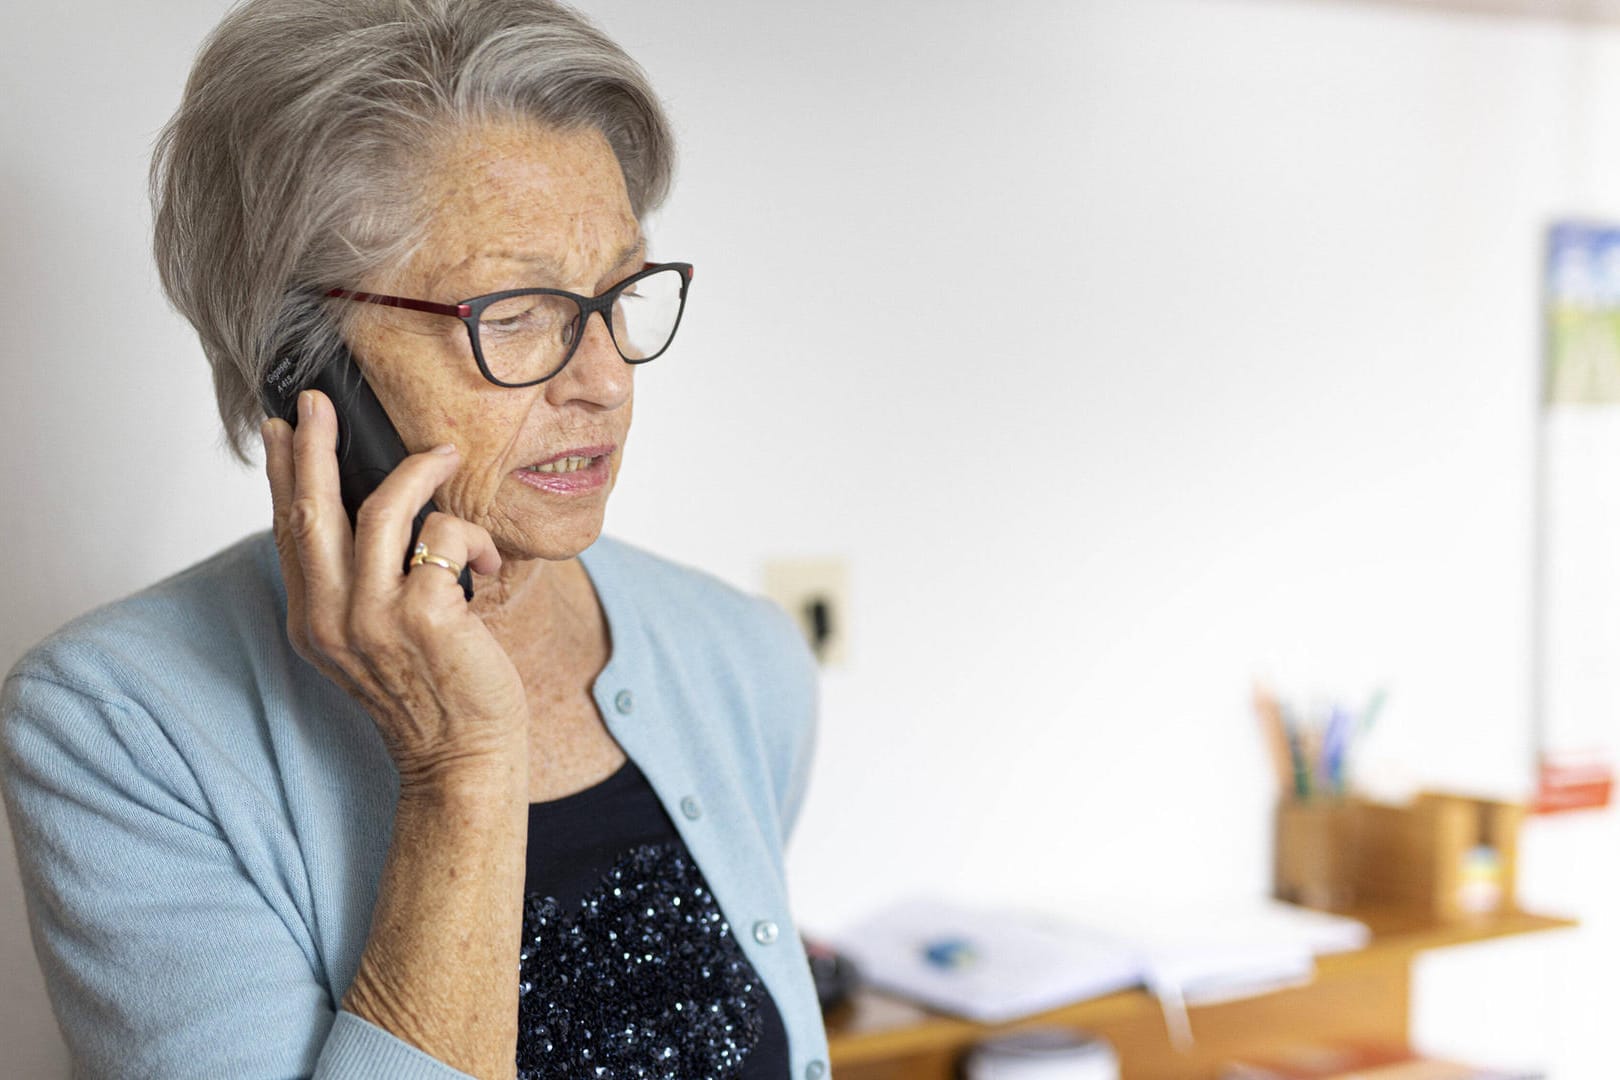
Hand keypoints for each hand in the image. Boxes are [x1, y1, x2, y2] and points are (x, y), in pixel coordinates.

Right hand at [263, 390, 529, 792]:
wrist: (462, 759)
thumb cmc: (433, 692)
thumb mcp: (375, 640)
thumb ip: (360, 586)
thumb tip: (370, 511)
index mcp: (314, 621)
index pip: (289, 531)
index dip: (285, 474)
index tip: (283, 425)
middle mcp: (332, 619)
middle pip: (312, 510)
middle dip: (315, 446)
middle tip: (318, 399)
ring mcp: (375, 619)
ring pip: (379, 510)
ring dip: (415, 470)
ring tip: (444, 454)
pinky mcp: (425, 616)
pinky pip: (443, 536)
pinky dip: (469, 536)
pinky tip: (487, 564)